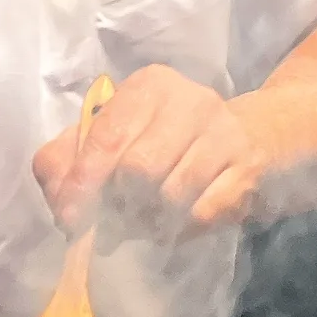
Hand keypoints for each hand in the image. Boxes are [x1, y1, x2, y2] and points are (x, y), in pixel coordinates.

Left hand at [34, 66, 273, 235]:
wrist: (253, 139)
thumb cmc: (168, 140)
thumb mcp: (115, 135)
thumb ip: (70, 160)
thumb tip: (63, 200)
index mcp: (149, 87)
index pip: (106, 137)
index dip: (83, 182)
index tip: (71, 217)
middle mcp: (190, 101)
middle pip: (139, 168)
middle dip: (118, 206)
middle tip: (111, 225)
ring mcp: (224, 134)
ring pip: (172, 195)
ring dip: (150, 221)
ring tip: (143, 223)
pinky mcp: (248, 169)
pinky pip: (203, 213)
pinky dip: (181, 230)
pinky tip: (175, 226)